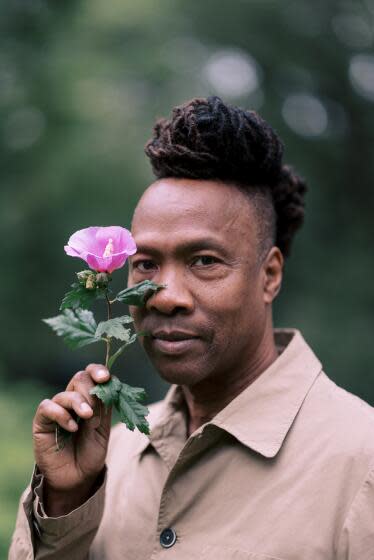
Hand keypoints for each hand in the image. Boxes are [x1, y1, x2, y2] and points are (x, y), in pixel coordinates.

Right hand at [32, 364, 111, 514]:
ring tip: (88, 416)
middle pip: (79, 379)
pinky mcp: (42, 422)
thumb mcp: (102, 431)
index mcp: (90, 398)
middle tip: (95, 409)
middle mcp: (73, 400)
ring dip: (78, 402)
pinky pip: (48, 407)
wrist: (77, 478)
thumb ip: (103, 410)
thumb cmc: (91, 453)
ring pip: (65, 394)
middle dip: (90, 390)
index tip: (106, 377)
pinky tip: (72, 427)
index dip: (98, 371)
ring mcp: (57, 410)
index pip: (92, 375)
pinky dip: (61, 414)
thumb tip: (106, 388)